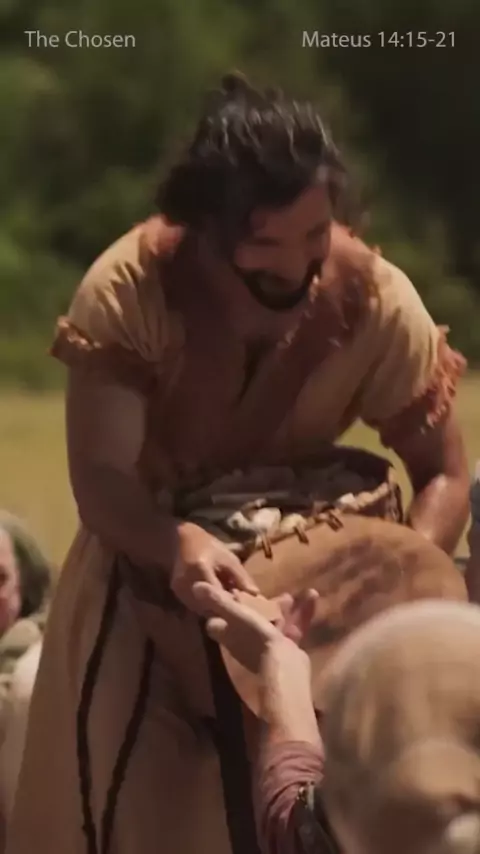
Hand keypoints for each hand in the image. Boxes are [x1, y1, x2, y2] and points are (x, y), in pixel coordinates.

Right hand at [170, 522, 258, 612]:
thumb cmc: (207, 545)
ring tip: (223, 604)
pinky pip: (193, 605)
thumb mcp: (227, 558)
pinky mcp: (176, 592)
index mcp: (200, 568)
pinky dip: (204, 605)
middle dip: (222, 608)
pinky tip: (212, 601)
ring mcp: (179, 587)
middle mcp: (186, 580)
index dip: (232, 602)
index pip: (219, 594)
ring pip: (200, 609)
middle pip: (208, 605)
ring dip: (212, 609)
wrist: (180, 539)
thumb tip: (255, 594)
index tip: (242, 603)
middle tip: (234, 607)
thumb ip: (240, 576)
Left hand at [193, 581, 317, 671]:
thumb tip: (195, 586)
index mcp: (231, 633)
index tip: (229, 595)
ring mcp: (267, 647)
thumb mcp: (236, 614)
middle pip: (249, 621)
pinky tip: (312, 596)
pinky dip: (301, 614)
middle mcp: (246, 641)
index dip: (221, 610)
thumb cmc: (255, 638)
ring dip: (282, 608)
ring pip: (273, 623)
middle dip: (258, 606)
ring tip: (291, 595)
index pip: (218, 623)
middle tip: (264, 593)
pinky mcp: (287, 649)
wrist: (284, 669)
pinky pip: (293, 628)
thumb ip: (218, 601)